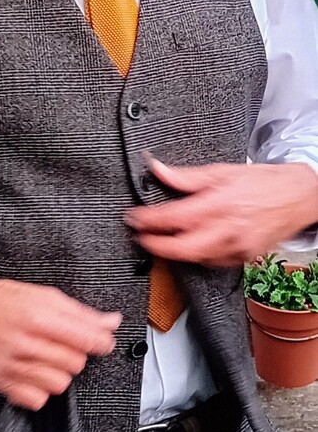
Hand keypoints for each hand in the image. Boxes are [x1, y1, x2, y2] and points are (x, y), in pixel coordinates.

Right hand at [0, 270, 121, 409]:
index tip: (103, 342)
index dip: (101, 342)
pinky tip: (34, 371)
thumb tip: (112, 322)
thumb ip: (81, 313)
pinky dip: (41, 389)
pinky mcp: (2, 382)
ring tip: (47, 357)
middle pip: (76, 364)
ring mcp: (12, 365)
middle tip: (62, 342)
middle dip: (75, 353)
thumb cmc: (5, 299)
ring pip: (60, 385)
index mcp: (38, 316)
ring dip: (59, 372)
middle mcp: (25, 343)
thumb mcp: (45, 296)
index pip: (86, 340)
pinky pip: (38, 400)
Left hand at [124, 158, 317, 266]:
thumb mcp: (222, 171)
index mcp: (220, 203)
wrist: (299, 197)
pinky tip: (190, 246)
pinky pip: (213, 262)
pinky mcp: (244, 258)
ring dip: (174, 253)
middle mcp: (228, 229)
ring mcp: (237, 247)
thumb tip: (157, 170)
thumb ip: (187, 176)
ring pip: (197, 258)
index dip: (149, 220)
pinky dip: (198, 255)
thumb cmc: (263, 181)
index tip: (133, 219)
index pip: (175, 217)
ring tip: (159, 243)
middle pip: (183, 248)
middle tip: (139, 238)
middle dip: (156, 246)